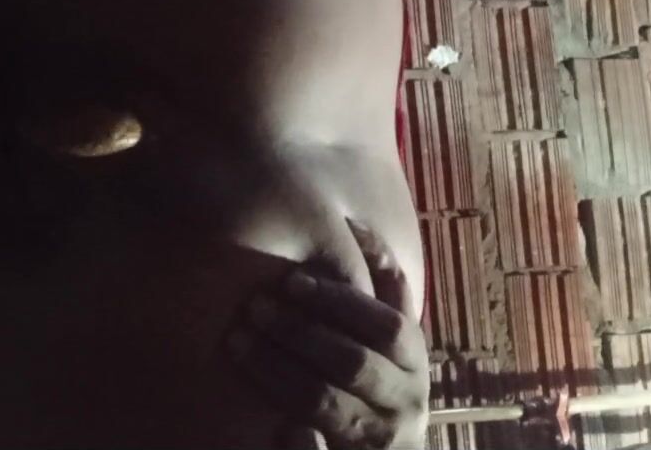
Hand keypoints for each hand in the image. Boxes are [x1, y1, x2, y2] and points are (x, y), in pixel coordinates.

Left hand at [228, 228, 428, 448]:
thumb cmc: (379, 378)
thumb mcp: (390, 334)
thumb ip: (382, 285)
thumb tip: (353, 224)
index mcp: (413, 362)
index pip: (387, 325)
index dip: (341, 300)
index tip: (291, 278)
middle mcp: (404, 402)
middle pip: (353, 362)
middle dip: (299, 331)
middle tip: (252, 306)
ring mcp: (380, 441)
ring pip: (328, 406)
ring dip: (278, 372)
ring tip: (237, 342)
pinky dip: (302, 444)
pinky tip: (277, 424)